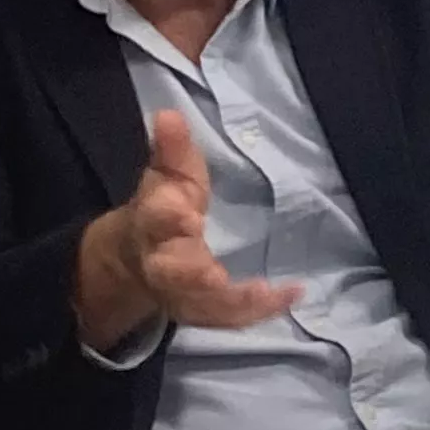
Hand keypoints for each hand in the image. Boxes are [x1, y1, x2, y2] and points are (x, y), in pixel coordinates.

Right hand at [70, 113, 299, 353]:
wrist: (136, 258)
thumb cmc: (162, 208)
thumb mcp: (166, 175)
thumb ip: (171, 148)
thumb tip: (170, 113)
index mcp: (150, 223)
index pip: (154, 218)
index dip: (168, 216)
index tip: (188, 213)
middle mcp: (162, 263)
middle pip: (172, 271)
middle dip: (191, 273)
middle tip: (214, 275)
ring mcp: (182, 293)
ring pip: (203, 303)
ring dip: (233, 301)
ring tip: (269, 292)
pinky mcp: (203, 311)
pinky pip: (232, 316)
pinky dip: (261, 310)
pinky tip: (294, 295)